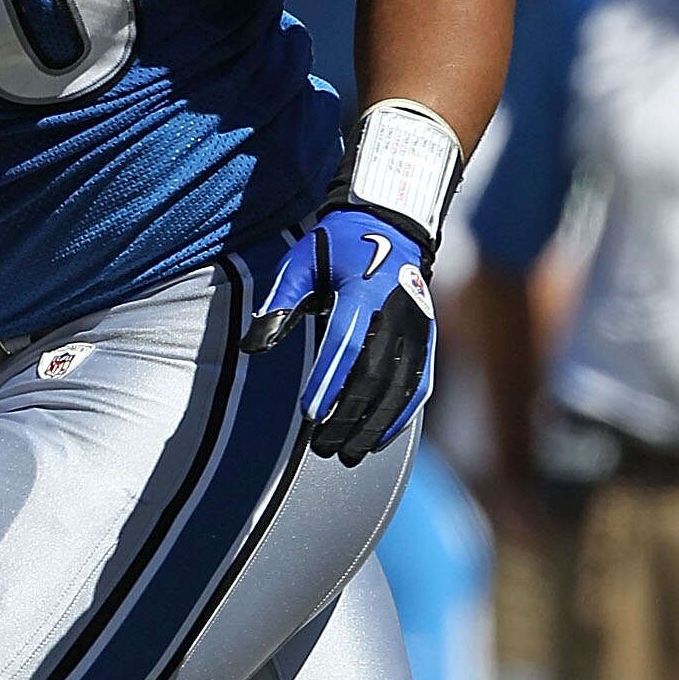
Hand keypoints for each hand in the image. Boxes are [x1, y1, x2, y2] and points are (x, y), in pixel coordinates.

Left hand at [245, 203, 435, 463]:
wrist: (392, 226)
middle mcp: (395, 313)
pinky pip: (419, 386)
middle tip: (321, 447)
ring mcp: (417, 329)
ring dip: (375, 426)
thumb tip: (251, 346)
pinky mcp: (427, 340)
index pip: (345, 344)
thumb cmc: (337, 247)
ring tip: (348, 454)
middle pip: (373, 375)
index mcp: (362, 291)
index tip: (308, 414)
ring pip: (399, 387)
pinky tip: (379, 441)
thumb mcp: (301, 263)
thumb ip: (278, 302)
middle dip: (348, 415)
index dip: (328, 382)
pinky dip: (401, 417)